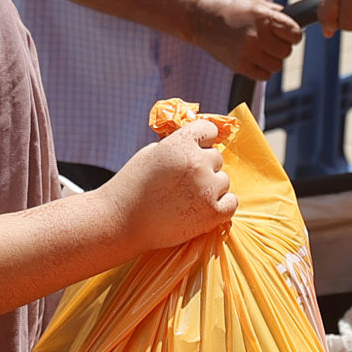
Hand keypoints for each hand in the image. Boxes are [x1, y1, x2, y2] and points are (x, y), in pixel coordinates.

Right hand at [103, 117, 235, 250]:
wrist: (120, 222)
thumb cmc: (132, 187)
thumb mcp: (151, 153)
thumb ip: (177, 145)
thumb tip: (198, 143)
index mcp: (180, 143)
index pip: (209, 129)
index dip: (203, 139)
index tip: (199, 148)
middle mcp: (197, 163)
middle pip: (216, 158)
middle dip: (204, 167)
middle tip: (184, 182)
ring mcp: (206, 189)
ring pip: (223, 181)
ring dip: (211, 187)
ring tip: (186, 198)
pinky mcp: (212, 213)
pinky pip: (231, 203)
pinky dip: (221, 205)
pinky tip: (202, 208)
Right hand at [188, 0, 302, 80]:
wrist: (199, 19)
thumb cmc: (227, 8)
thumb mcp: (253, 2)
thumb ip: (275, 13)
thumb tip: (295, 22)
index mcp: (263, 17)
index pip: (295, 34)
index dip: (293, 35)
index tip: (287, 35)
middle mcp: (257, 36)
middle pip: (286, 51)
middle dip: (281, 47)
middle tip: (268, 41)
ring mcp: (248, 52)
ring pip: (277, 65)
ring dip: (271, 59)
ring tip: (259, 50)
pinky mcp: (240, 66)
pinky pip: (264, 76)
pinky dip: (262, 69)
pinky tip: (253, 59)